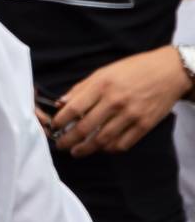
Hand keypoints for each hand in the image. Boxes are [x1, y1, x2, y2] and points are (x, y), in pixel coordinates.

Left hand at [49, 46, 189, 156]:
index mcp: (102, 86)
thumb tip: (61, 103)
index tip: (53, 127)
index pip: (73, 109)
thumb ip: (82, 88)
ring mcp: (131, 115)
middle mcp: (115, 102)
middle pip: (85, 128)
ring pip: (102, 140)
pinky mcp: (145, 125)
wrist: (169, 72)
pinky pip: (123, 143)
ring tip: (76, 152)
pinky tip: (101, 149)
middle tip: (60, 145)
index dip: (60, 121)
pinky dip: (109, 149)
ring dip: (86, 149)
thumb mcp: (104, 72)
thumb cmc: (133, 70)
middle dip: (68, 140)